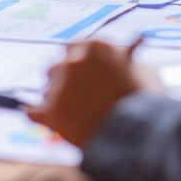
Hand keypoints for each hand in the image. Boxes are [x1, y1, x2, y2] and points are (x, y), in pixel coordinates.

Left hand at [27, 40, 162, 148]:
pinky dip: (39, 116)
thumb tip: (124, 63)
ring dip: (56, 98)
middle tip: (75, 91)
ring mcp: (59, 87)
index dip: (81, 58)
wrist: (139, 134)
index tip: (83, 66)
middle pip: (58, 66)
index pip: (77, 45)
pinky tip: (44, 120)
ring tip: (70, 113)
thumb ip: (127, 64)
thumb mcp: (144, 73)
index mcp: (94, 47)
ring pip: (47, 90)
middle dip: (65, 77)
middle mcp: (72, 62)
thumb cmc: (147, 102)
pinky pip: (33, 112)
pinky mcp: (50, 113)